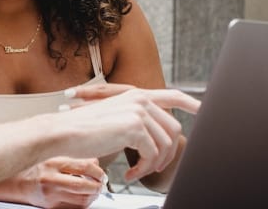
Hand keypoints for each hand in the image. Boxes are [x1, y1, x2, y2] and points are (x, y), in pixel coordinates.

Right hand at [15, 157, 103, 208]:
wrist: (18, 183)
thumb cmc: (36, 167)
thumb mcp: (55, 156)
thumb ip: (75, 158)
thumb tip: (94, 163)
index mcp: (53, 163)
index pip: (83, 167)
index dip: (97, 171)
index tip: (101, 173)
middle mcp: (51, 179)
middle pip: (83, 186)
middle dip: (97, 186)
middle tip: (100, 183)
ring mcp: (51, 195)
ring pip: (81, 200)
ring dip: (92, 196)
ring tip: (94, 190)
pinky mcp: (51, 207)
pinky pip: (74, 208)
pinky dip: (83, 203)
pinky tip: (83, 196)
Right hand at [59, 84, 199, 182]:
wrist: (64, 132)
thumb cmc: (83, 130)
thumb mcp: (115, 120)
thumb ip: (137, 122)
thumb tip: (157, 138)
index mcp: (137, 95)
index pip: (173, 96)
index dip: (192, 103)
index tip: (203, 111)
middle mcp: (141, 100)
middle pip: (173, 129)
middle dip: (167, 153)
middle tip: (152, 167)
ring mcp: (139, 112)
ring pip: (165, 144)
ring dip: (154, 164)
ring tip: (138, 172)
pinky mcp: (135, 127)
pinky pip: (152, 154)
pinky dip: (143, 168)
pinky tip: (130, 172)